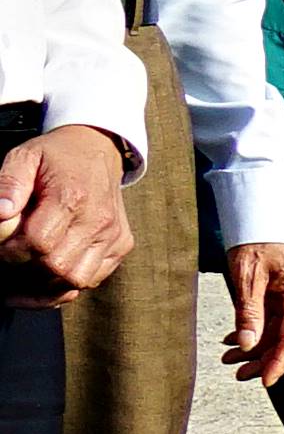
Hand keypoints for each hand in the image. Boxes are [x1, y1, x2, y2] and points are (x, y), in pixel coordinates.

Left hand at [0, 131, 130, 305]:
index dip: (11, 252)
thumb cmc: (54, 156)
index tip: (0, 248)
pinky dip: (66, 283)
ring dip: (46, 283)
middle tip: (9, 259)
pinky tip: (46, 275)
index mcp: (72, 197)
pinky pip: (92, 278)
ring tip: (25, 272)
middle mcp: (99, 220)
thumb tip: (0, 216)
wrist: (98, 149)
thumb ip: (8, 184)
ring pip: (76, 280)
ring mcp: (114, 235)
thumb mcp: (24, 157)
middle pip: (58, 266)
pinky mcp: (121, 245)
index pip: (39, 243)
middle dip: (26, 269)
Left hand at [220, 242, 283, 384]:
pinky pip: (270, 322)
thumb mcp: (248, 277)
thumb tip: (247, 344)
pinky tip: (232, 340)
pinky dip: (252, 333)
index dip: (279, 362)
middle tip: (240, 375)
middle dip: (263, 360)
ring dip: (254, 349)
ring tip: (228, 361)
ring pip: (276, 334)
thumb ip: (249, 313)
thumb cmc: (258, 242)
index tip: (265, 380)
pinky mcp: (282, 298)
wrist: (261, 219)